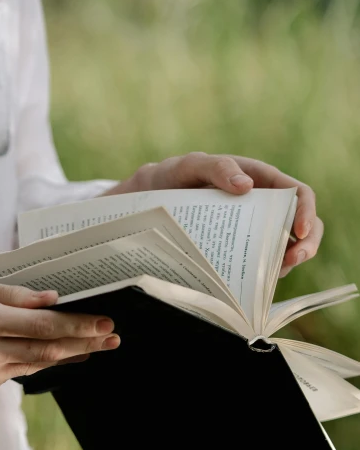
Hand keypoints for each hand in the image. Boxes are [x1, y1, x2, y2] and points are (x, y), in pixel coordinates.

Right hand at [0, 276, 119, 399]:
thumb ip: (14, 295)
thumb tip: (52, 300)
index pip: (44, 327)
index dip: (79, 328)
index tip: (105, 324)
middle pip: (47, 353)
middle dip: (85, 345)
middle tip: (112, 339)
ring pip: (32, 367)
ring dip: (63, 357)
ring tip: (89, 348)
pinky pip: (10, 377)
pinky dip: (28, 364)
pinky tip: (42, 355)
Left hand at [106, 152, 322, 276]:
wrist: (142, 204)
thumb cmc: (168, 178)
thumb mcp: (187, 167)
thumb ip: (216, 167)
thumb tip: (246, 185)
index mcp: (257, 179)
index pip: (296, 193)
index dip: (306, 211)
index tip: (299, 232)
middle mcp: (260, 206)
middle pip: (300, 225)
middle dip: (305, 245)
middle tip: (290, 262)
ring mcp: (250, 230)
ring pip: (283, 248)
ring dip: (285, 264)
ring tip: (271, 275)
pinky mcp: (236, 250)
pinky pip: (259, 264)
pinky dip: (263, 275)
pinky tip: (252, 283)